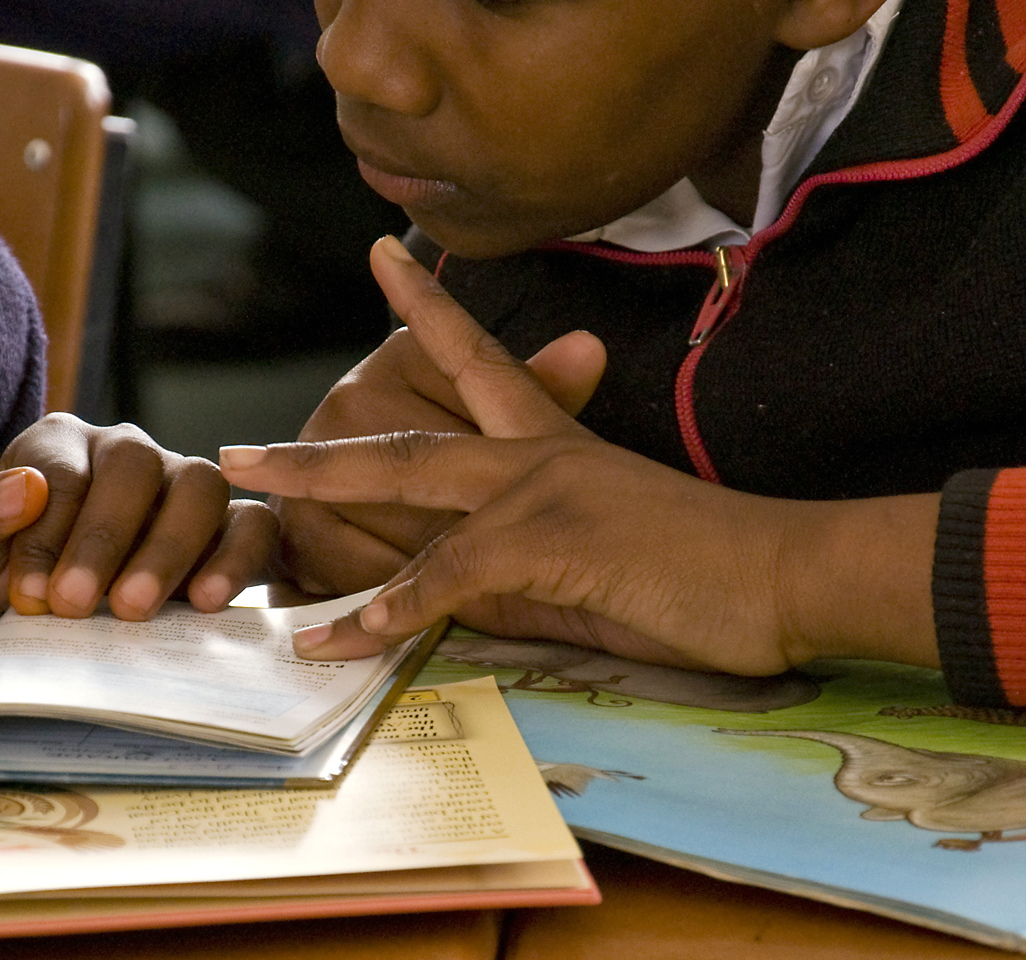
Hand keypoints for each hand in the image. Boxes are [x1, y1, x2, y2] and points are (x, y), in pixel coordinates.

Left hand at [0, 413, 278, 620]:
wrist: (48, 619)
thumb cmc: (5, 577)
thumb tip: (21, 489)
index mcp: (59, 444)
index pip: (60, 471)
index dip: (46, 532)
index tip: (32, 595)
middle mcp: (126, 451)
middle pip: (134, 465)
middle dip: (103, 539)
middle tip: (76, 604)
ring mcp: (181, 484)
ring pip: (201, 484)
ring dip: (168, 548)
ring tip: (134, 609)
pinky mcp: (226, 526)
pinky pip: (253, 524)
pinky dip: (236, 558)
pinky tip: (206, 602)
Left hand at [222, 236, 941, 674]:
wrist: (790, 575)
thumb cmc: (714, 577)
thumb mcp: (598, 573)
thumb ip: (523, 577)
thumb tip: (451, 606)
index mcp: (558, 446)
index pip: (480, 362)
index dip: (427, 312)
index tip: (385, 259)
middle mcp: (539, 454)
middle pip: (405, 432)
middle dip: (314, 443)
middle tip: (234, 449)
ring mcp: (541, 491)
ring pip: (407, 484)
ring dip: (318, 501)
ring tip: (251, 516)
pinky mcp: (550, 543)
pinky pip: (445, 575)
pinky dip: (388, 610)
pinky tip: (338, 634)